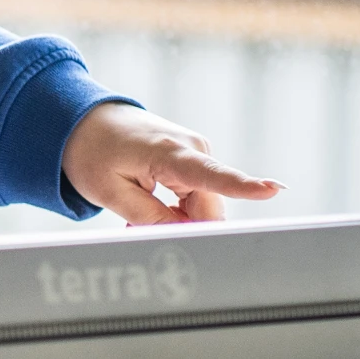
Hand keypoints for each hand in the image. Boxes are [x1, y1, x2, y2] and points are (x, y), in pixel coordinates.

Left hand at [62, 102, 282, 224]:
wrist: (86, 121)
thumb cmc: (92, 152)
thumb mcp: (110, 192)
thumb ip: (151, 219)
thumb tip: (188, 236)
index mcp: (171, 153)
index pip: (213, 176)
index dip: (244, 187)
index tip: (273, 190)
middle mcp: (194, 149)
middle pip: (207, 211)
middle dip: (180, 228)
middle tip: (135, 225)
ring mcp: (198, 154)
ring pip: (202, 208)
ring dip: (175, 220)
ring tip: (136, 210)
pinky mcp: (196, 160)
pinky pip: (197, 198)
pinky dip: (176, 210)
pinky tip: (150, 205)